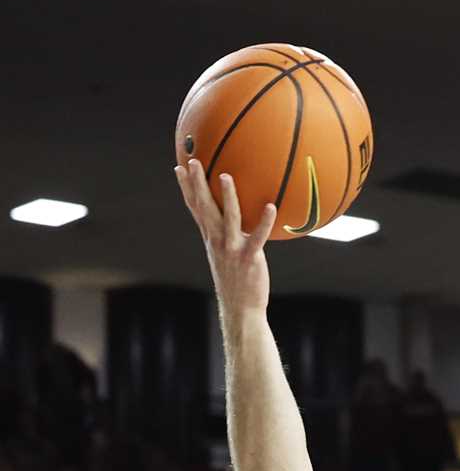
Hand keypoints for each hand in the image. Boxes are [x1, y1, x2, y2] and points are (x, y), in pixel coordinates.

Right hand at [174, 159, 273, 317]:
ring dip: (227, 196)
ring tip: (226, 175)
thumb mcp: (226, 256)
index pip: (195, 209)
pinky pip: (258, 237)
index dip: (186, 189)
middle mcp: (217, 241)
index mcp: (211, 238)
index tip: (178, 168)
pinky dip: (264, 222)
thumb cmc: (237, 281)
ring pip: (228, 218)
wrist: (240, 309)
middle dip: (198, 184)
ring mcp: (232, 249)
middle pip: (205, 207)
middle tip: (194, 161)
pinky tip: (271, 206)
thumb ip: (227, 237)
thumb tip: (235, 222)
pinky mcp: (249, 258)